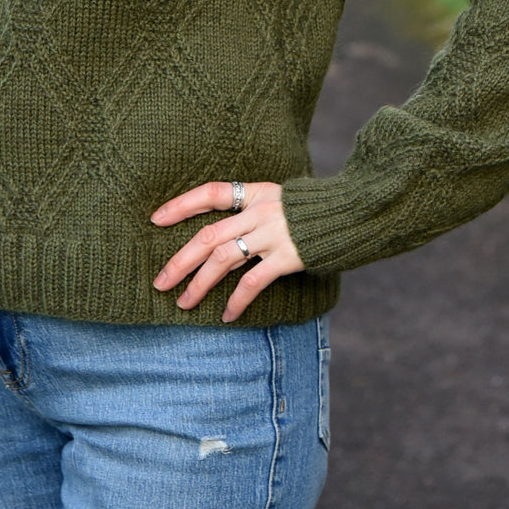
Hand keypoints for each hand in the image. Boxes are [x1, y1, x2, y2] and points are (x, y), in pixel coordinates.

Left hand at [151, 180, 304, 322]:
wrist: (353, 214)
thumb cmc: (315, 212)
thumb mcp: (282, 200)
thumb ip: (255, 212)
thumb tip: (225, 234)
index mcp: (256, 193)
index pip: (210, 193)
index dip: (181, 205)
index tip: (156, 220)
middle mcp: (259, 212)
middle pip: (208, 235)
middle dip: (180, 261)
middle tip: (160, 282)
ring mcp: (272, 234)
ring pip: (223, 259)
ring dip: (199, 283)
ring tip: (184, 302)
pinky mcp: (286, 257)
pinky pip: (252, 281)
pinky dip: (237, 300)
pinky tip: (226, 315)